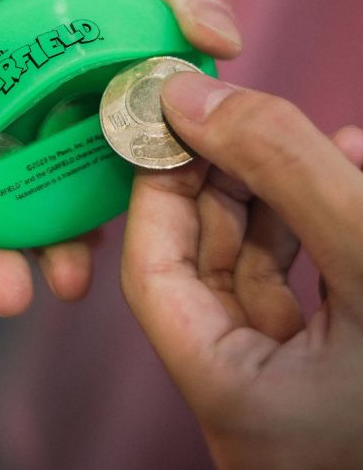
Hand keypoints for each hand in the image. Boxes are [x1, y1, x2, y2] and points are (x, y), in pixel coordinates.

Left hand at [122, 73, 362, 469]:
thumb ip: (282, 168)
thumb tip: (189, 98)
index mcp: (237, 398)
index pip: (153, 274)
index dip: (159, 188)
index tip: (173, 120)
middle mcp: (257, 397)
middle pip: (208, 263)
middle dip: (229, 177)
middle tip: (238, 112)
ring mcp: (305, 383)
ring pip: (265, 265)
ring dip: (285, 190)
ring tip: (318, 136)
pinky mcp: (347, 365)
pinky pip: (318, 279)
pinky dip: (326, 220)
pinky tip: (355, 166)